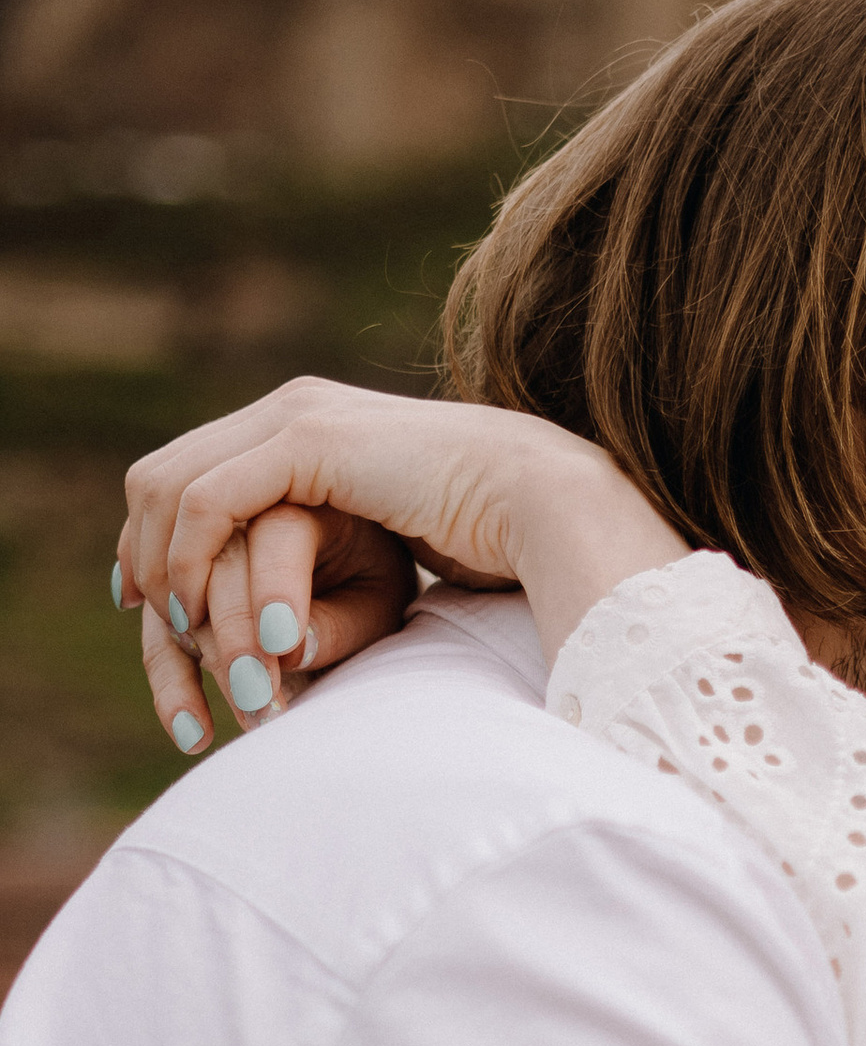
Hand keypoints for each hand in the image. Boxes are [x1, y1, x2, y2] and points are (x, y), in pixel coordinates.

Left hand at [117, 376, 685, 751]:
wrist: (546, 505)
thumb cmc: (489, 543)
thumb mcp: (386, 548)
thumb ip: (336, 550)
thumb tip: (301, 598)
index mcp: (303, 428)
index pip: (183, 471)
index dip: (148, 540)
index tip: (145, 606)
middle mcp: (287, 410)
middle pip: (156, 477)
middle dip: (140, 558)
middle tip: (153, 629)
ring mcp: (294, 417)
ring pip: (168, 486)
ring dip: (162, 569)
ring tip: (183, 635)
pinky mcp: (308, 440)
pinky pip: (208, 498)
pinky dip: (190, 559)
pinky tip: (204, 614)